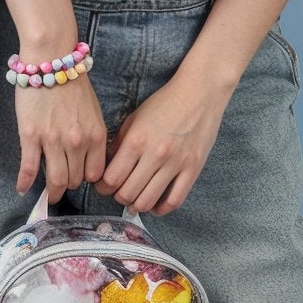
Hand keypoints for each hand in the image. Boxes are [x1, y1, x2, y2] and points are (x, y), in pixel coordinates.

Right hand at [14, 73, 109, 203]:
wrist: (51, 61)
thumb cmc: (73, 84)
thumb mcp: (94, 112)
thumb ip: (93, 136)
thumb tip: (89, 158)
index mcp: (96, 136)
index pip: (95, 174)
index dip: (87, 178)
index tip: (80, 177)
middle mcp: (77, 143)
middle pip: (75, 180)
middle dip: (70, 184)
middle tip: (62, 183)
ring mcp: (53, 141)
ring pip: (55, 180)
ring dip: (52, 191)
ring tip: (49, 194)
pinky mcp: (30, 137)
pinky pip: (28, 168)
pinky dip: (24, 182)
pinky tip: (22, 189)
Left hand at [92, 68, 229, 216]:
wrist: (200, 93)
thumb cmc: (165, 103)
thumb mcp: (135, 118)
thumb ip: (119, 143)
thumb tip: (108, 167)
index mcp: (136, 140)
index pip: (111, 178)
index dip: (103, 187)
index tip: (103, 186)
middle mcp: (154, 155)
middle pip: (127, 193)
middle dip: (117, 197)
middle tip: (117, 193)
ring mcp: (176, 164)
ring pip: (148, 201)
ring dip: (136, 205)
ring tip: (134, 201)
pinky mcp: (193, 169)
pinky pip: (174, 200)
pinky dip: (161, 209)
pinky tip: (154, 206)